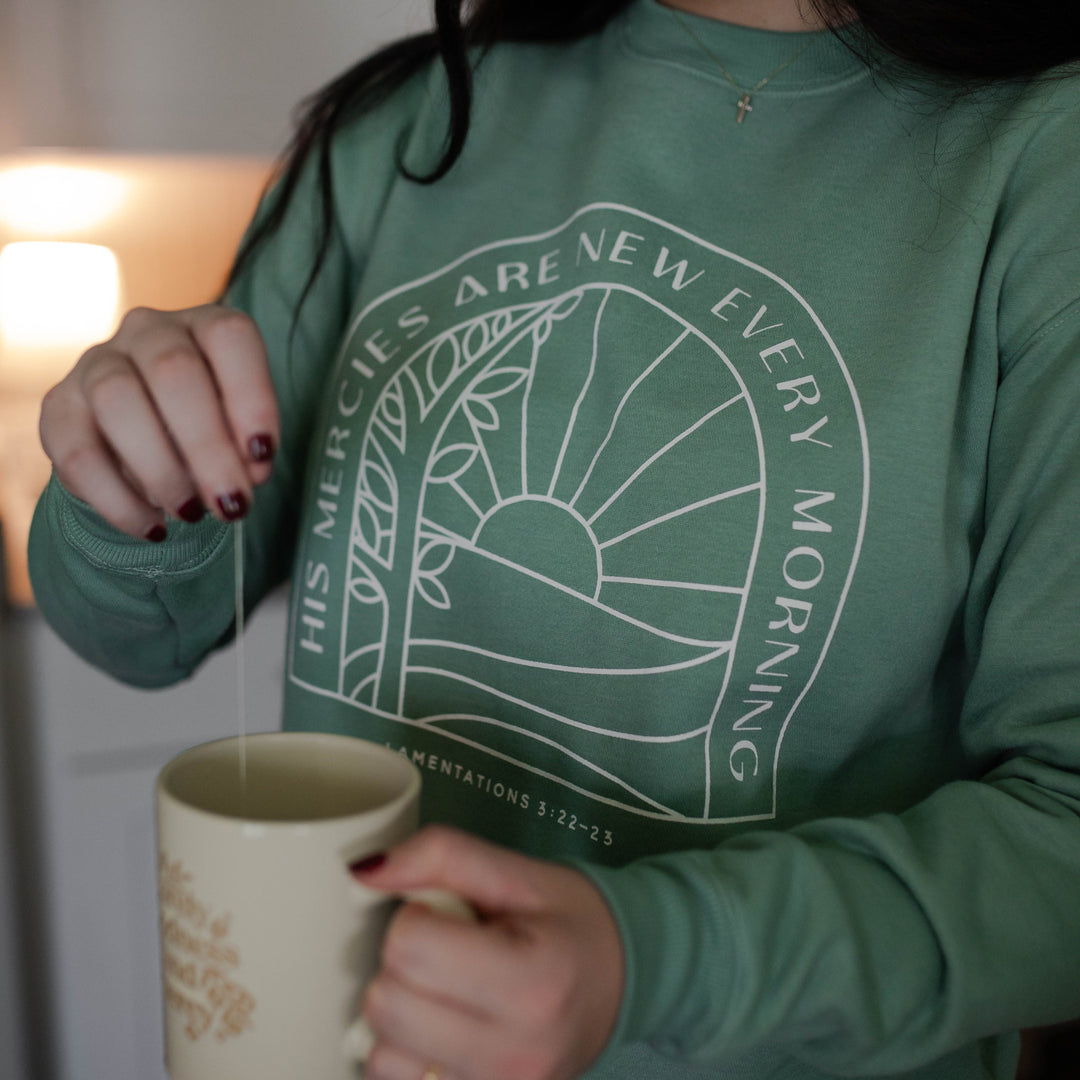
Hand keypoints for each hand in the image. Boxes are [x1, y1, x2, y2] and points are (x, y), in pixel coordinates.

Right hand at [38, 303, 278, 539]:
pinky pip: (77, 452)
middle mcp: (149, 332)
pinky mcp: (58, 408)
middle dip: (208, 447)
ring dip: (160, 469)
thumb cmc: (211, 428)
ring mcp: (97, 364)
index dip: (250, 397)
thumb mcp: (241, 432)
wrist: (144, 441)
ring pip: (117, 401)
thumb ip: (249, 449)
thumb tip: (248, 473)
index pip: (228, 337)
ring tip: (190, 514)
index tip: (263, 456)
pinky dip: (118, 500)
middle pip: (173, 371)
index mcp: (205, 327)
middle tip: (231, 504)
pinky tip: (152, 527)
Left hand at [354, 825, 624, 1079]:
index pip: (410, 947)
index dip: (415, 917)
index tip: (447, 914)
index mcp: (531, 982)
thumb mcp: (520, 873)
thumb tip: (364, 870)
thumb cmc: (572, 922)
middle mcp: (516, 1053)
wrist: (625, 980)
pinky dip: (407, 1054)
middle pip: (389, 1004)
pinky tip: (441, 1026)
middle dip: (402, 965)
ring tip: (444, 990)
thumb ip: (443, 855)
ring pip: (383, 1057)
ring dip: (398, 1016)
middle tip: (445, 950)